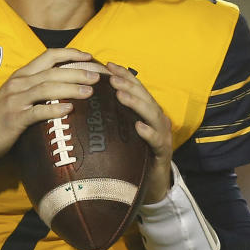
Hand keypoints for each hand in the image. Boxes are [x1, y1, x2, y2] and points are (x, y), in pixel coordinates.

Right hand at [0, 48, 101, 158]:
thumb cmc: (1, 116)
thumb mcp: (17, 95)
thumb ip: (37, 87)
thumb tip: (66, 85)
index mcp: (21, 75)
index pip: (48, 56)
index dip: (70, 54)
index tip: (89, 56)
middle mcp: (18, 83)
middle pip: (52, 71)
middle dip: (77, 72)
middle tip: (98, 76)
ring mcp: (15, 100)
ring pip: (46, 88)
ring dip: (70, 88)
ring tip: (89, 92)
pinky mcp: (14, 118)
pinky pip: (37, 112)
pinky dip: (54, 110)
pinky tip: (69, 110)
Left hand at [105, 62, 173, 202]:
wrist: (152, 185)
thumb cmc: (133, 156)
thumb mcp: (122, 134)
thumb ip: (111, 119)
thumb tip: (85, 104)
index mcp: (146, 113)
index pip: (136, 89)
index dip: (124, 76)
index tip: (108, 65)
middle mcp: (156, 120)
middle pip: (144, 97)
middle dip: (128, 85)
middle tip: (112, 77)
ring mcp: (161, 135)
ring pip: (151, 115)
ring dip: (136, 104)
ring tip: (121, 96)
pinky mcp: (163, 152)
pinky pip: (157, 141)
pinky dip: (149, 133)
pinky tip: (139, 127)